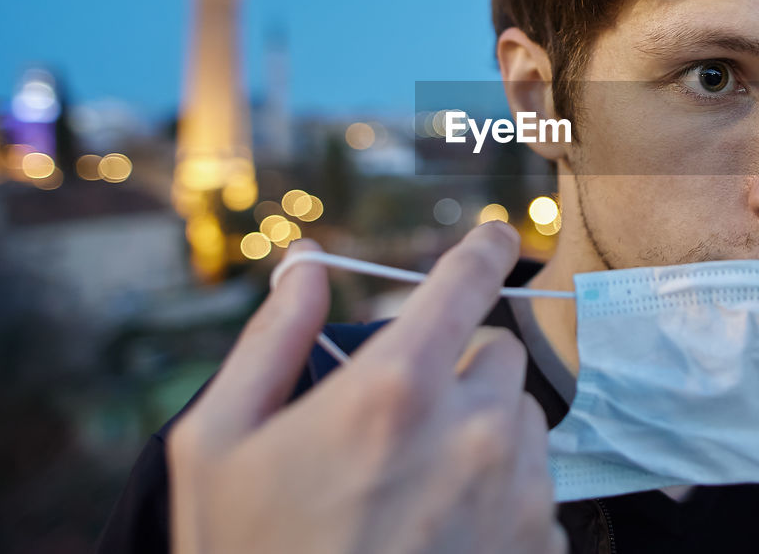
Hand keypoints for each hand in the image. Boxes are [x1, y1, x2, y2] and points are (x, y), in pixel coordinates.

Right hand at [167, 222, 566, 553]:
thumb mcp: (217, 445)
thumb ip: (271, 341)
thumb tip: (307, 266)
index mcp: (396, 391)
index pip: (466, 283)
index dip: (481, 250)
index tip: (495, 237)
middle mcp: (476, 433)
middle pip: (498, 357)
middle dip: (458, 374)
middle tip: (402, 424)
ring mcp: (519, 496)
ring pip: (525, 424)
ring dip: (485, 437)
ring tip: (418, 494)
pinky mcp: (541, 549)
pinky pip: (538, 492)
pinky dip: (503, 500)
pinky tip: (444, 539)